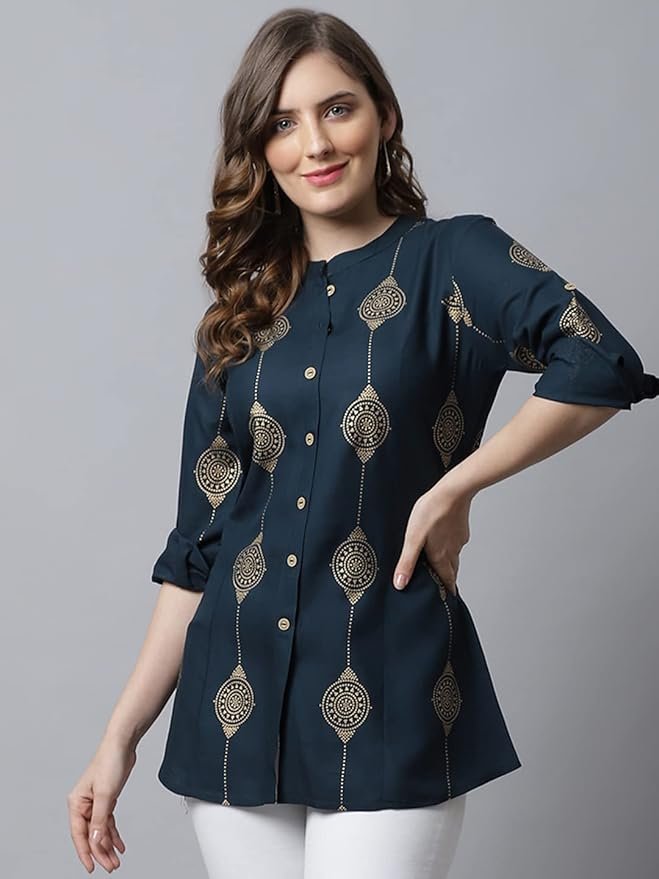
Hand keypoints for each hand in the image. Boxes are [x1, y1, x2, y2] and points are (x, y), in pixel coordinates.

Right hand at [67, 739, 135, 872]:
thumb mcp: (105, 794)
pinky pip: (108, 822)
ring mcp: (95, 802)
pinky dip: (113, 834)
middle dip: (100, 852)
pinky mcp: (107, 799)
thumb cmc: (110, 762)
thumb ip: (99, 820)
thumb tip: (95, 841)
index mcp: (77, 803)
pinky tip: (119, 845)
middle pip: (90, 835)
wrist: (122, 744)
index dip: (85, 853)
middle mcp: (83, 804)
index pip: (79, 834)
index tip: (92, 867)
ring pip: (100, 830)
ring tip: (116, 860)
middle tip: (111, 866)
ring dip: (108, 845)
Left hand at [393, 481, 473, 595]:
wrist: (452, 491)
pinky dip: (451, 546)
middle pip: (451, 570)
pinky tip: (444, 539)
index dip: (447, 591)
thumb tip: (401, 584)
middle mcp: (452, 550)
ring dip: (449, 563)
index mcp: (441, 556)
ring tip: (441, 565)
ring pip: (454, 555)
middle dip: (448, 580)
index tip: (448, 602)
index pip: (446, 580)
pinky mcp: (460, 527)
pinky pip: (456, 542)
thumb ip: (407, 562)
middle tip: (444, 587)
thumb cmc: (430, 512)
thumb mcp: (413, 538)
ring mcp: (458, 538)